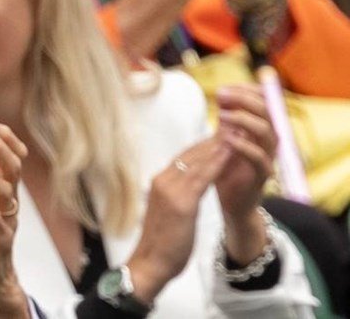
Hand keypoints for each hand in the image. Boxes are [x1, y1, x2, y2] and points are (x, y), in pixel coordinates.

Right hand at [127, 136, 224, 299]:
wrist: (150, 264)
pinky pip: (202, 177)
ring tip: (236, 129)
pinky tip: (229, 152)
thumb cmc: (161, 242)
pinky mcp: (180, 203)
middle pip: (192, 153)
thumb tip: (191, 186)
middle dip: (214, 138)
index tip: (222, 132)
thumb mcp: (170, 212)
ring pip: (198, 161)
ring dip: (218, 144)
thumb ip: (178, 194)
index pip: (185, 156)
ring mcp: (170, 190)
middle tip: (234, 122)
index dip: (205, 144)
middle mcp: (163, 180)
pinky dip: (217, 162)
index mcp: (160, 182)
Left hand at [210, 85, 275, 258]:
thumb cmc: (228, 168)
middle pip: (268, 112)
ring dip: (244, 120)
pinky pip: (260, 158)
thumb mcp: (225, 139)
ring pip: (267, 132)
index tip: (225, 87)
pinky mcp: (261, 175)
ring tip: (221, 115)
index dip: (248, 91)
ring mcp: (268, 158)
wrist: (232, 202)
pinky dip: (244, 145)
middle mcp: (268, 141)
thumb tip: (223, 94)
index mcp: (261, 130)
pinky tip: (226, 138)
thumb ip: (227, 120)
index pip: (264, 102)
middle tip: (221, 94)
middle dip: (245, 99)